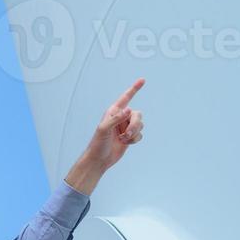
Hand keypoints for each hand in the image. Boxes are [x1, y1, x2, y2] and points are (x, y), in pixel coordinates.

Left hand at [66, 79, 144, 193]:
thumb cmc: (97, 144)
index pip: (125, 98)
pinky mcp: (130, 136)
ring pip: (140, 125)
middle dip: (135, 125)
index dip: (134, 89)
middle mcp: (121, 118)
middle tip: (126, 134)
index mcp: (113, 112)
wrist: (100, 159)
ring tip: (123, 140)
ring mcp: (126, 127)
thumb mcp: (103, 129)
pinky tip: (125, 143)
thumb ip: (116, 119)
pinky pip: (140, 134)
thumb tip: (128, 110)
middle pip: (138, 114)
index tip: (142, 80)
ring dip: (133, 133)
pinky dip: (134, 139)